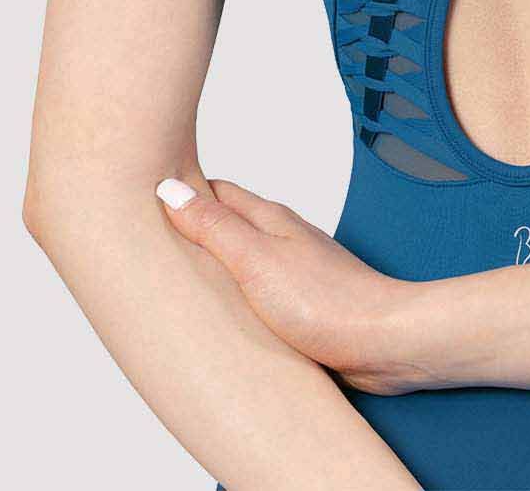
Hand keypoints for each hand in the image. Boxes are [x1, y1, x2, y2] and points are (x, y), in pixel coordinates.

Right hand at [155, 176, 427, 394]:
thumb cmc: (325, 301)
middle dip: (193, 227)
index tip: (145, 195)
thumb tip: (169, 188)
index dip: (182, 191)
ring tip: (179, 277)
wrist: (384, 341)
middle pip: (229, 222)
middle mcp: (283, 238)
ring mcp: (295, 270)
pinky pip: (259, 290)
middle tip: (151, 238)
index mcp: (271, 220)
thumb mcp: (256, 261)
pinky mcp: (304, 303)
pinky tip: (226, 313)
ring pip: (244, 258)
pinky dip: (236, 294)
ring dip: (215, 263)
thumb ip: (214, 227)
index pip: (217, 192)